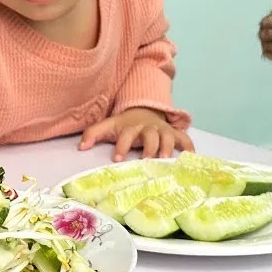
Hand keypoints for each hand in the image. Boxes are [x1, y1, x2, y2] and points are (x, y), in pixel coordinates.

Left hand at [78, 108, 194, 161]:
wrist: (144, 110)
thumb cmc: (125, 125)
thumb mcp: (109, 125)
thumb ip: (93, 133)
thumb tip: (80, 147)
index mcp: (131, 127)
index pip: (127, 135)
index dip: (122, 146)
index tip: (118, 159)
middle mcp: (148, 128)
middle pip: (150, 136)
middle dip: (149, 148)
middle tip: (147, 161)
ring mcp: (163, 130)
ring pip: (168, 137)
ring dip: (168, 147)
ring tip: (166, 160)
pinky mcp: (174, 133)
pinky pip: (184, 138)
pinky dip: (189, 145)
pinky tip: (190, 156)